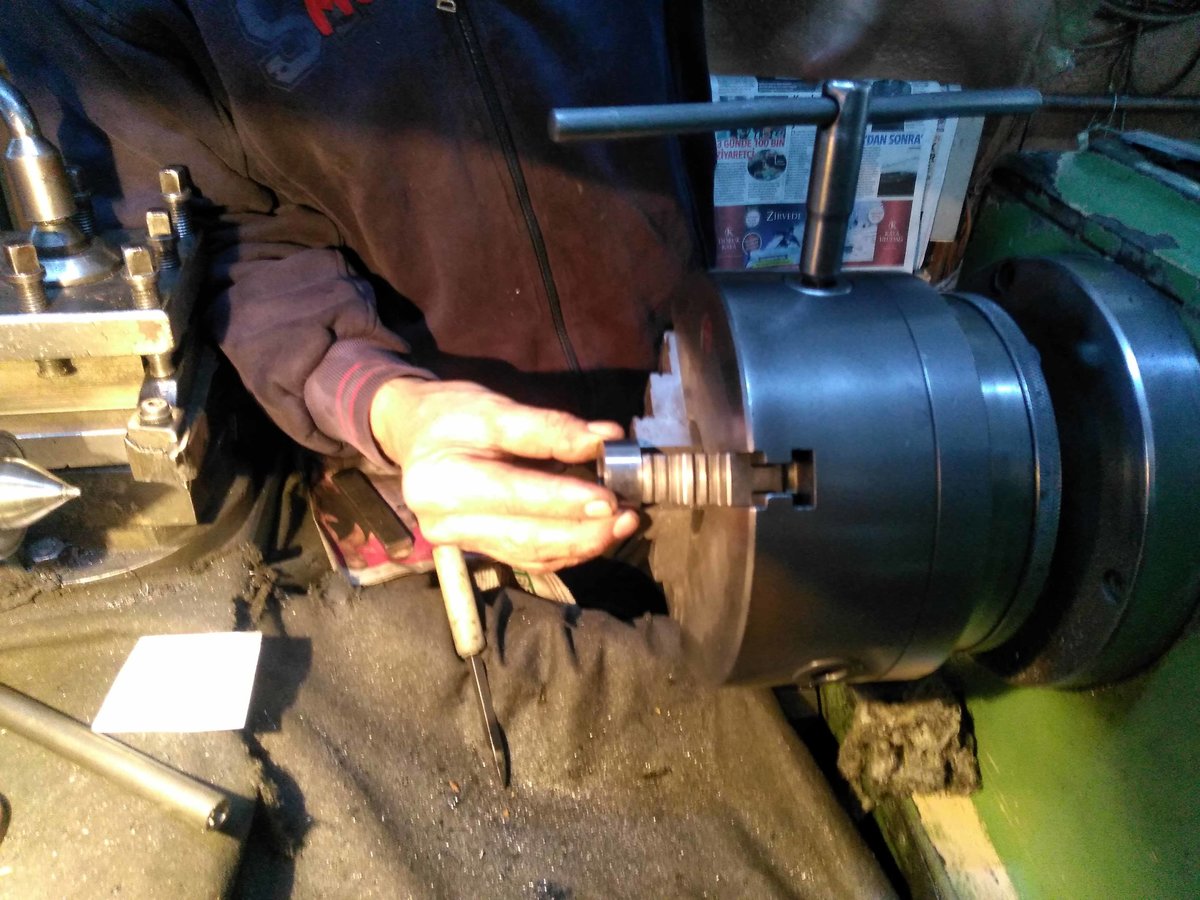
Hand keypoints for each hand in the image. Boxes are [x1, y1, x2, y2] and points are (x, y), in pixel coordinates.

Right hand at [369, 378, 639, 571]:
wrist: (411, 433)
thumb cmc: (450, 415)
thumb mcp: (493, 408)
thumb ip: (547, 428)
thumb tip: (604, 439)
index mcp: (441, 481)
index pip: (513, 494)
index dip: (564, 500)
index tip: (610, 499)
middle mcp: (444, 522)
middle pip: (524, 536)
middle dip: (582, 532)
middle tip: (628, 517)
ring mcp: (459, 542)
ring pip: (530, 554)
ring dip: (581, 544)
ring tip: (622, 525)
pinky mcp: (477, 549)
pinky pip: (528, 558)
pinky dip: (565, 549)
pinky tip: (595, 534)